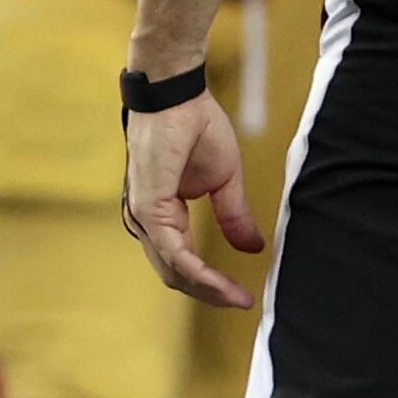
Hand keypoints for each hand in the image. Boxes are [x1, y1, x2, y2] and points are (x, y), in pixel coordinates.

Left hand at [122, 95, 262, 307]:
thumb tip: (254, 249)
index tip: (245, 295)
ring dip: (207, 289)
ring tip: (237, 297)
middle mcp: (147, 221)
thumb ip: (234, 216)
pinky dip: (197, 272)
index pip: (182, 262)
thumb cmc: (196, 127)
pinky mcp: (149, 208)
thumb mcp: (225, 180)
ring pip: (173, 271)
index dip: (213, 282)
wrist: (178, 96)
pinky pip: (173, 252)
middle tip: (243, 302)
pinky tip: (220, 281)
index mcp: (162, 214)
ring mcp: (144, 217)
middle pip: (175, 275)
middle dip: (210, 294)